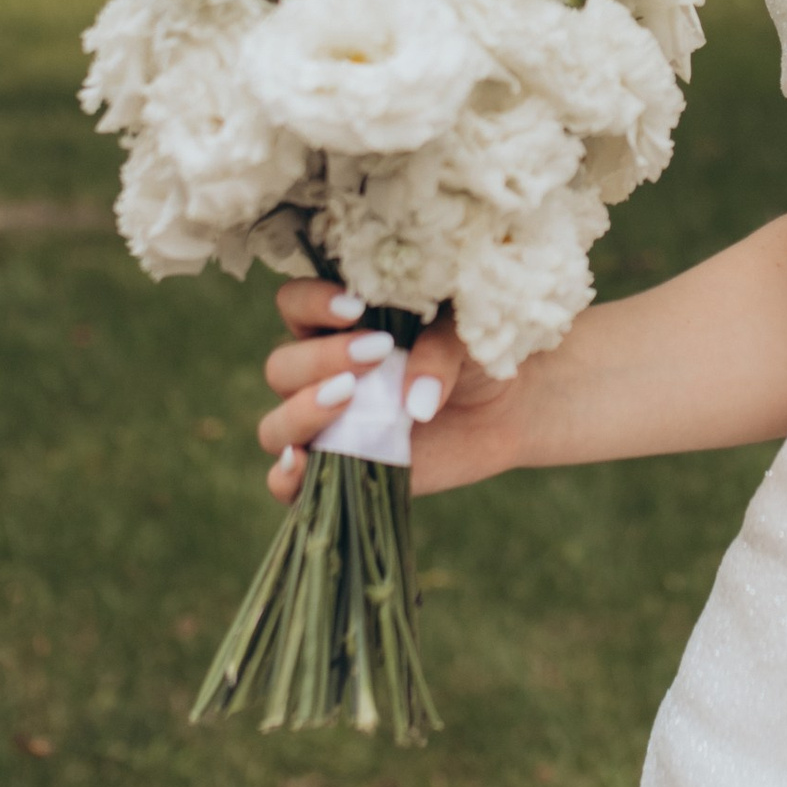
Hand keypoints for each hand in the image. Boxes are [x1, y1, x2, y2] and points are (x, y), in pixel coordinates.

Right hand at [257, 285, 522, 503]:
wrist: (510, 407)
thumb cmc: (477, 354)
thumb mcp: (464, 334)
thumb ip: (438, 352)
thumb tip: (415, 401)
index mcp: (337, 326)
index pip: (293, 305)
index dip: (310, 302)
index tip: (355, 308)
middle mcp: (321, 376)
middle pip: (282, 368)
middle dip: (321, 359)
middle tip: (377, 352)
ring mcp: (327, 428)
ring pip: (275, 426)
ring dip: (301, 412)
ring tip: (349, 398)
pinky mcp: (341, 471)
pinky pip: (288, 484)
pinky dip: (286, 477)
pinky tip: (305, 462)